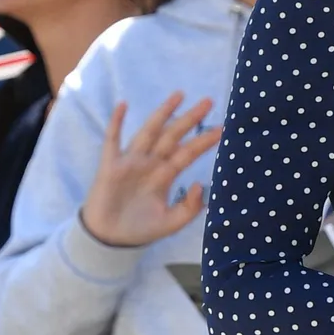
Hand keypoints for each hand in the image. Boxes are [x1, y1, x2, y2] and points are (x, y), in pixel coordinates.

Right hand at [80, 94, 222, 248]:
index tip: (222, 128)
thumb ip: (189, 208)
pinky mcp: (110, 166)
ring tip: (178, 96)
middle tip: (208, 101)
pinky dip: (116, 122)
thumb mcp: (171, 222)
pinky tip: (123, 105)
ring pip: (149, 132)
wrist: (111, 238)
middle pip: (173, 136)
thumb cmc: (141, 229)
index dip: (203, 141)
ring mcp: (131, 162)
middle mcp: (150, 163)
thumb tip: (200, 185)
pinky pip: (112, 140)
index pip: (188, 153)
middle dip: (190, 119)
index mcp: (165, 175)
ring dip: (163, 113)